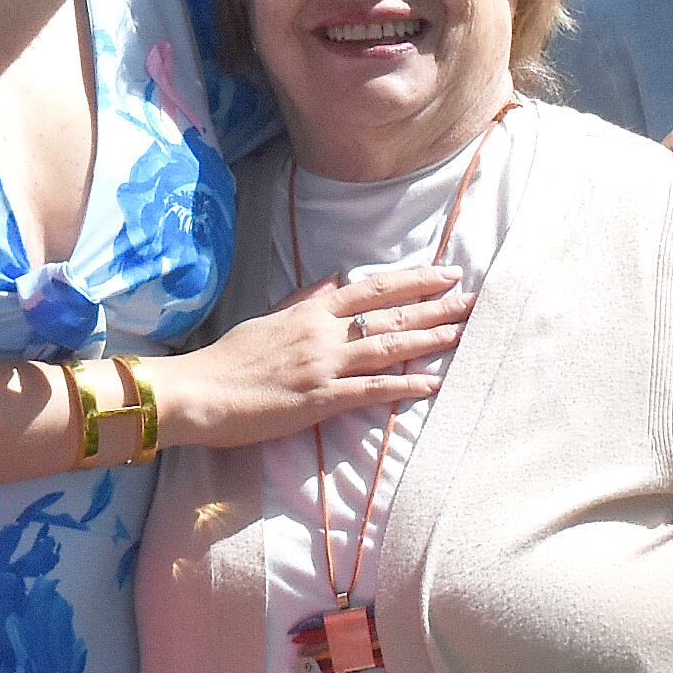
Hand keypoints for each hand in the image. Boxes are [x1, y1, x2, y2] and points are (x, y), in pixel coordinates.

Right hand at [153, 267, 467, 450]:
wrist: (200, 392)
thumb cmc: (230, 359)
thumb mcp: (269, 319)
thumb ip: (305, 301)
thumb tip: (335, 280)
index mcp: (311, 312)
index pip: (373, 289)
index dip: (414, 280)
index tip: (446, 273)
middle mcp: (323, 333)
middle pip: (390, 315)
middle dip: (436, 307)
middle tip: (472, 299)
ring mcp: (323, 366)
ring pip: (388, 347)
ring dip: (430, 340)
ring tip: (464, 333)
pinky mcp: (319, 399)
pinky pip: (370, 390)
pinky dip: (404, 386)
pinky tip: (432, 384)